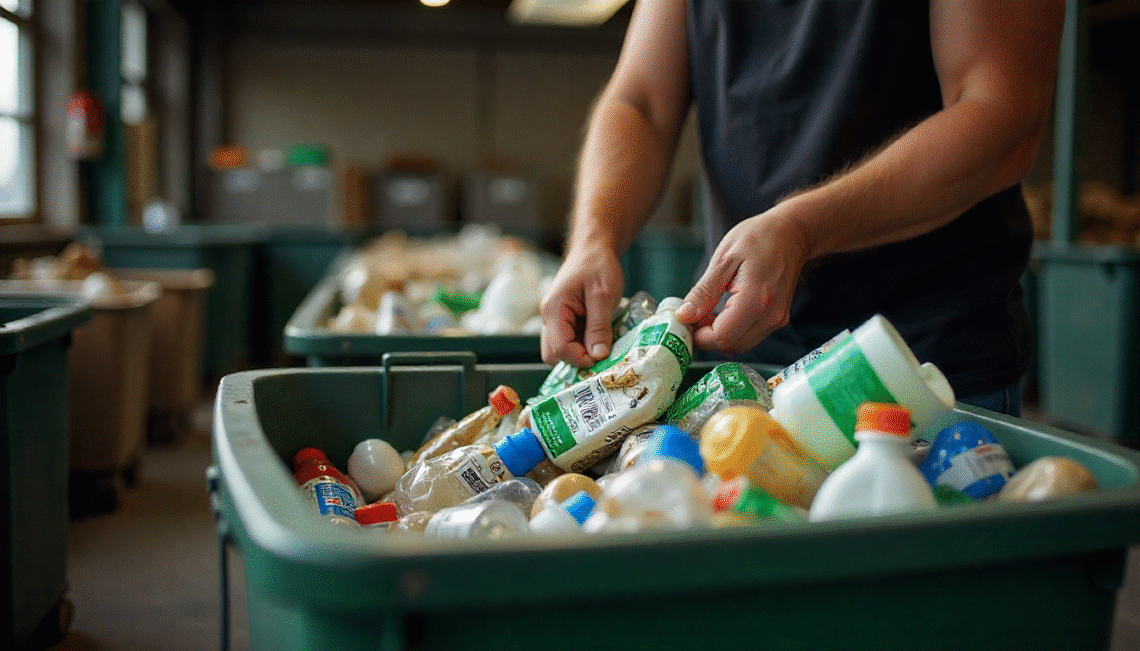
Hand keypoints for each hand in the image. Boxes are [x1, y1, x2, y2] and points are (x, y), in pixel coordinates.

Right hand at [540, 240, 624, 366]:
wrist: (593, 249)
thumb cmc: (597, 265)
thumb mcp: (603, 295)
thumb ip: (599, 327)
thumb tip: (598, 356)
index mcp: (553, 310)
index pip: (559, 349)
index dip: (580, 359)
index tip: (602, 357)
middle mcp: (548, 317)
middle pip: (554, 354)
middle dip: (577, 359)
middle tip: (601, 353)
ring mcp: (554, 319)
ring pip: (561, 350)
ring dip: (581, 352)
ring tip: (602, 343)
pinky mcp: (563, 320)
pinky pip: (569, 341)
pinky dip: (583, 344)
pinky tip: (599, 336)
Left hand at [675, 209, 808, 353]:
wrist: (791, 233)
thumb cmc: (758, 238)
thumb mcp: (724, 259)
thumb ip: (704, 292)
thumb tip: (685, 315)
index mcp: (756, 299)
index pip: (722, 337)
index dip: (699, 335)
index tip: (686, 322)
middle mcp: (770, 316)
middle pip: (731, 346)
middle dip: (707, 337)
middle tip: (693, 316)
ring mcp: (776, 319)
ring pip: (740, 344)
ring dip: (718, 335)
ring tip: (707, 312)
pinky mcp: (777, 319)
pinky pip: (749, 336)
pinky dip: (731, 331)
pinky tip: (721, 312)